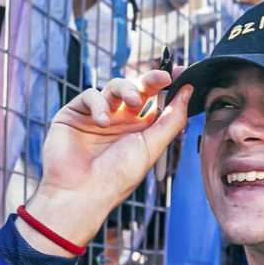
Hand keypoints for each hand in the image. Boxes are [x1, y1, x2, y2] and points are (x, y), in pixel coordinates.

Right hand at [40, 71, 191, 206]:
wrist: (82, 192)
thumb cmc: (118, 176)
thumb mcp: (153, 146)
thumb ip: (172, 118)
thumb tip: (189, 91)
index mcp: (140, 129)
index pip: (156, 100)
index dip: (168, 86)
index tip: (182, 72)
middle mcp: (120, 120)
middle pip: (137, 89)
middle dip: (151, 80)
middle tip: (163, 77)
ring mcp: (97, 115)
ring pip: (114, 87)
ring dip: (127, 89)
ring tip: (132, 101)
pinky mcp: (74, 114)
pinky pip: (90, 95)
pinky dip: (99, 104)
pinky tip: (102, 121)